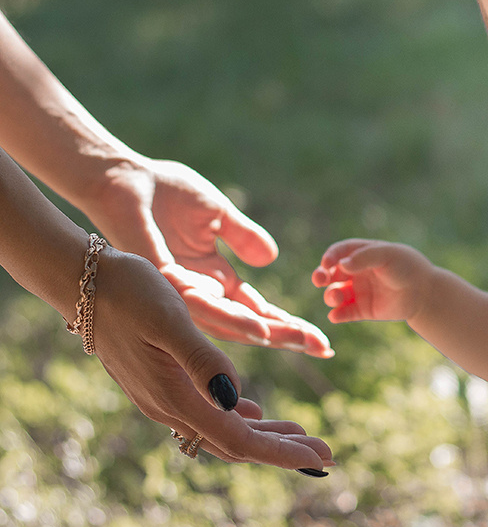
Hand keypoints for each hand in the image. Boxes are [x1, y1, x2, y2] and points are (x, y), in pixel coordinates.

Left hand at [87, 156, 332, 357]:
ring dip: (262, 333)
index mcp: (215, 279)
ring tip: (293, 340)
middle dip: (287, 336)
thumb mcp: (218, 213)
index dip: (290, 324)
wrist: (124, 178)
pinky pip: (199, 306)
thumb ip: (243, 235)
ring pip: (225, 323)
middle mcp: (200, 293)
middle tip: (323, 348)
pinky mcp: (164, 280)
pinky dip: (229, 317)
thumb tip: (271, 258)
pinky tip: (255, 325)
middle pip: (250, 325)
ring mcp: (180, 291)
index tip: (322, 340)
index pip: (259, 310)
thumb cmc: (164, 191)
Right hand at [92, 248, 333, 470]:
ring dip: (264, 434)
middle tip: (326, 452)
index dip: (283, 451)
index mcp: (176, 395)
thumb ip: (202, 361)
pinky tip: (254, 409)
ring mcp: (163, 397)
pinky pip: (206, 413)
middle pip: (236, 443)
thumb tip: (236, 400)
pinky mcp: (161, 383)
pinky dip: (237, 416)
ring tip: (301, 434)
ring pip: (221, 430)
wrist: (81, 281)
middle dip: (283, 450)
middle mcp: (169, 406)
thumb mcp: (171, 319)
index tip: (322, 455)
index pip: (240, 439)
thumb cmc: (129, 292)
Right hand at [313, 239, 436, 322]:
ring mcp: (358, 291)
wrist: (425, 292)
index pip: (339, 252)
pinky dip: (337, 315)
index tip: (326, 263)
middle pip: (331, 273)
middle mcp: (356, 272)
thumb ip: (365, 258)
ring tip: (335, 298)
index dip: (330, 256)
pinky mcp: (362, 310)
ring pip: (334, 294)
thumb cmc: (407, 267)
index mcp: (362, 254)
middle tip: (319, 280)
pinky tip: (336, 316)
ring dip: (330, 296)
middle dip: (321, 276)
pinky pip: (344, 313)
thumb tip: (341, 265)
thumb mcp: (388, 256)